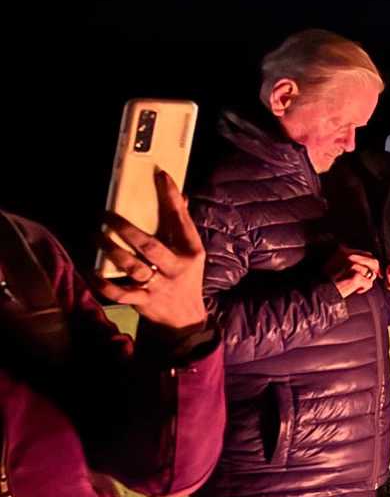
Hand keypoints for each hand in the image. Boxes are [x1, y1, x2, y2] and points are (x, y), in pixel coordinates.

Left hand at [94, 170, 206, 331]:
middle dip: (126, 229)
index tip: (161, 176)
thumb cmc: (185, 279)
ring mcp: (159, 285)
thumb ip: (182, 226)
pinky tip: (92, 270)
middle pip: (149, 245)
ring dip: (111, 250)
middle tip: (106, 215)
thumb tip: (179, 196)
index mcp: (191, 251)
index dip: (171, 198)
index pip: (181, 220)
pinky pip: (120, 293)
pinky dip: (104, 283)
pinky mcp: (144, 301)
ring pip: (132, 266)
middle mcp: (176, 268)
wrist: (185, 320)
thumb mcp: (191, 254)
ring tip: (96, 236)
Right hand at [326, 248, 379, 297]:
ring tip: (354, 285)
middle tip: (369, 278)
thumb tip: (370, 264)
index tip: (373, 270)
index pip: (367, 254)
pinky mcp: (356, 276)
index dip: (371, 263)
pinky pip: (369, 283)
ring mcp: (353, 265)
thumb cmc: (328, 279)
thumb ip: (350, 260)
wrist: (319, 290)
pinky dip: (363, 289)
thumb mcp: (336, 263)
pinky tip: (354, 290)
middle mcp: (349, 255)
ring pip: (371, 273)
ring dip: (366, 281)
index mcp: (344, 250)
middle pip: (373, 261)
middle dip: (374, 271)